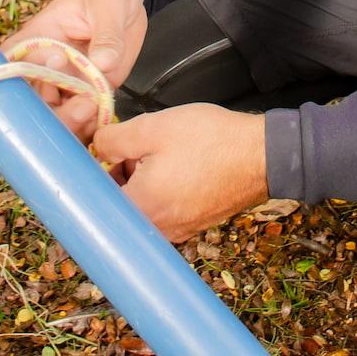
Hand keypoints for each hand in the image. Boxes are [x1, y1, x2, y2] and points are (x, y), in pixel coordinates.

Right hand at [2, 0, 146, 140]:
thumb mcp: (107, 5)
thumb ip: (106, 34)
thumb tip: (103, 62)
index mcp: (37, 38)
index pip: (9, 65)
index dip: (13, 83)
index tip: (41, 82)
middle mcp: (46, 65)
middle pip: (31, 101)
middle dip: (51, 112)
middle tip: (80, 104)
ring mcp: (68, 81)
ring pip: (56, 115)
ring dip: (71, 122)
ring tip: (92, 108)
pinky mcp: (89, 91)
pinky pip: (84, 117)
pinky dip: (90, 123)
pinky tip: (100, 116)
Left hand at [93, 104, 268, 241]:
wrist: (262, 155)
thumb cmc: (213, 141)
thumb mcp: (152, 127)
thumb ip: (113, 139)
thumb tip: (97, 147)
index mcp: (141, 207)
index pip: (96, 200)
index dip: (95, 172)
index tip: (102, 154)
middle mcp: (157, 227)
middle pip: (119, 203)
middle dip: (120, 174)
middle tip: (135, 146)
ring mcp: (177, 230)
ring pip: (142, 204)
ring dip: (142, 180)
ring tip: (161, 153)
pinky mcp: (193, 224)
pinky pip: (164, 208)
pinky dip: (163, 188)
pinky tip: (178, 165)